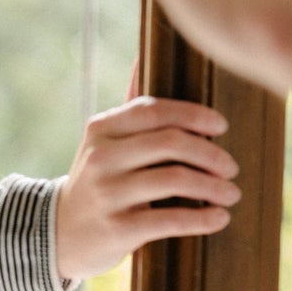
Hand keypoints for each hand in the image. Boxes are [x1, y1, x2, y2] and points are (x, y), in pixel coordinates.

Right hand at [55, 85, 238, 281]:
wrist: (60, 232)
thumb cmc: (98, 180)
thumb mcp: (103, 142)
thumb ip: (129, 110)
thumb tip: (141, 58)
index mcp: (101, 128)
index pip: (154, 110)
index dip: (193, 115)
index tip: (221, 126)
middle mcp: (102, 156)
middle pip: (169, 142)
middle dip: (210, 154)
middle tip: (231, 167)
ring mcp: (109, 193)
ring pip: (175, 179)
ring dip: (213, 186)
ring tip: (231, 193)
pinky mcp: (118, 229)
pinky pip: (171, 220)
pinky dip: (203, 218)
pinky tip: (220, 218)